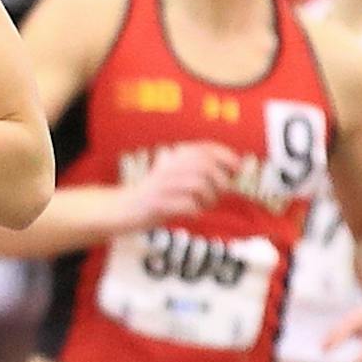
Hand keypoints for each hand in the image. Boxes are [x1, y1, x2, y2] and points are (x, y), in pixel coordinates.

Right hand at [123, 141, 240, 229]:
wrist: (124, 208)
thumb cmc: (158, 195)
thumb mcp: (178, 176)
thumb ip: (201, 172)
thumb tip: (233, 174)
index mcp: (174, 157)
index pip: (205, 148)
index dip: (226, 155)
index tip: (238, 167)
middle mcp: (169, 167)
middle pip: (206, 167)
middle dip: (221, 181)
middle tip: (220, 193)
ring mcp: (162, 185)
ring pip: (199, 186)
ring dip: (209, 198)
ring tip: (205, 205)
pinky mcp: (157, 203)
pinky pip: (188, 205)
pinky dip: (196, 211)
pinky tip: (192, 213)